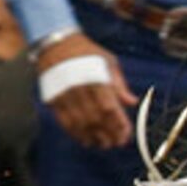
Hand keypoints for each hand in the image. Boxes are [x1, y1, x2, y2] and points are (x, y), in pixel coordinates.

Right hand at [39, 35, 133, 150]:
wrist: (55, 42)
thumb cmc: (86, 52)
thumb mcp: (108, 62)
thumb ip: (120, 84)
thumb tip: (132, 102)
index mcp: (96, 79)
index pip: (110, 109)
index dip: (118, 125)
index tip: (125, 135)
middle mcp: (80, 89)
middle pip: (96, 119)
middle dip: (108, 134)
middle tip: (116, 143)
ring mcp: (65, 95)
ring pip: (80, 124)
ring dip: (93, 137)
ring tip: (102, 144)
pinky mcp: (54, 99)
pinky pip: (65, 122)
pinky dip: (75, 134)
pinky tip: (85, 139)